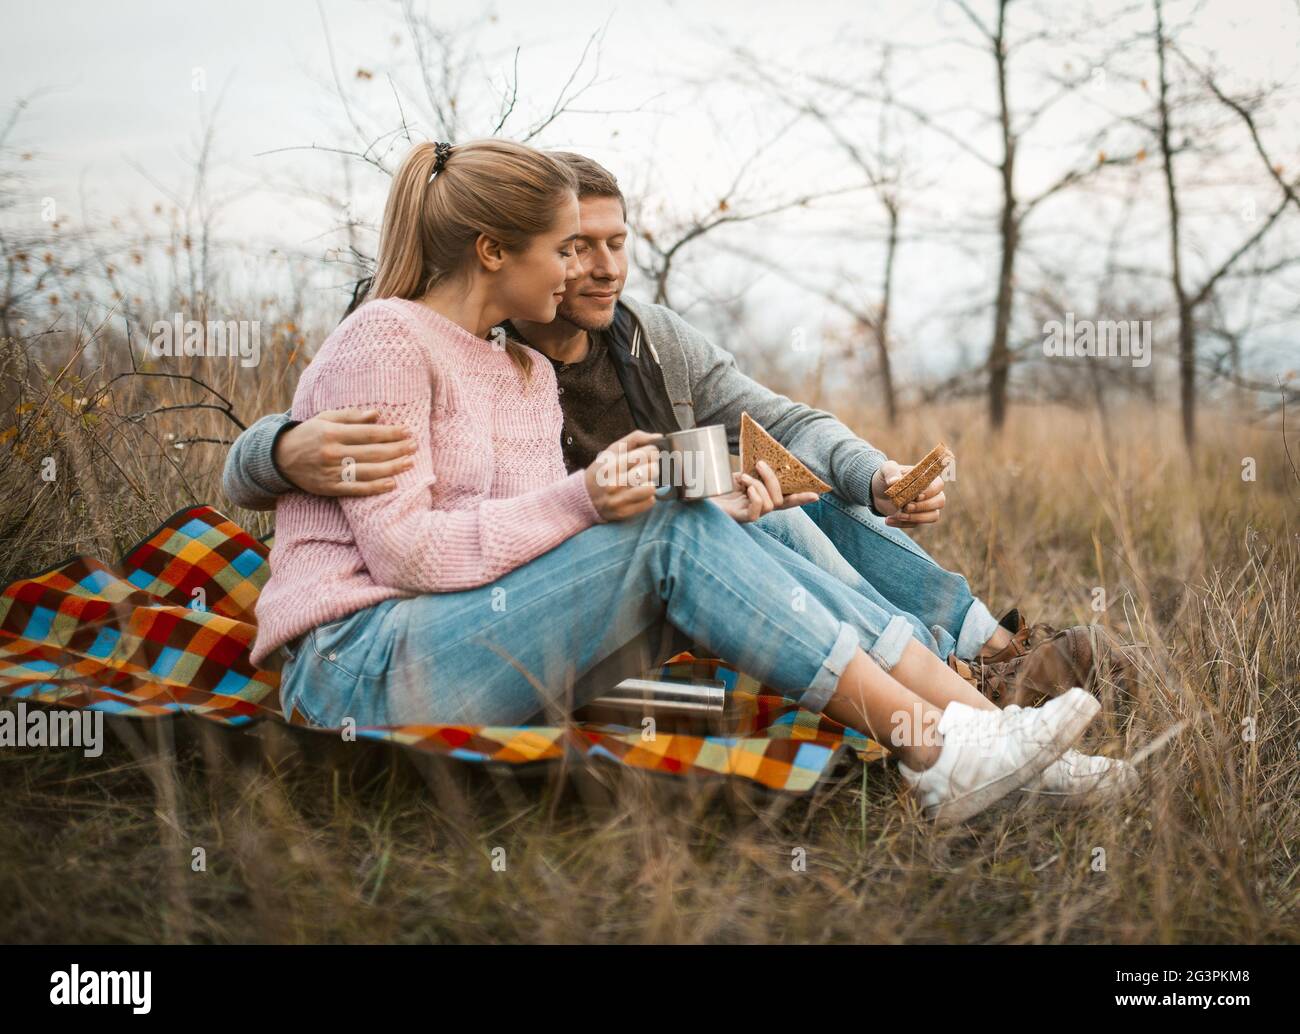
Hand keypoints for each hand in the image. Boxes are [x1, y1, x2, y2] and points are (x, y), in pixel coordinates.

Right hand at [273, 409, 415, 496]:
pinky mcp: (329, 488)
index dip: (390, 433)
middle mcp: (332, 453)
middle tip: (414, 446)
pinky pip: (356, 489)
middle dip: (396, 449)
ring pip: (367, 472)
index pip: (368, 433)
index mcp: (332, 433)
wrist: (280, 458)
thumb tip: (376, 415)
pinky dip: (375, 487)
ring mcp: (331, 473)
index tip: (407, 431)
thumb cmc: (309, 434)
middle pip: (372, 453)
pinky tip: (392, 483)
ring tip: (409, 463)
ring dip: (391, 468)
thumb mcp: (326, 419)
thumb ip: (351, 417)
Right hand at [584, 429, 661, 520]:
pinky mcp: (624, 512)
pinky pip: (649, 502)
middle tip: (645, 468)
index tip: (647, 455)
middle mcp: (615, 483)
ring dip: (650, 483)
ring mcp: (619, 499)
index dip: (651, 452)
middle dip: (652, 467)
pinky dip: (648, 497)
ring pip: (651, 487)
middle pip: (652, 470)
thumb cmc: (603, 470)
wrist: (585, 497)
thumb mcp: (612, 450)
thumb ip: (635, 439)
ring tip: (642, 481)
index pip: (646, 453)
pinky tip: (639, 493)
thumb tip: (659, 437)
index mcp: (612, 464)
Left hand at [710, 459, 818, 523]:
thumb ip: (750, 471)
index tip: (817, 494)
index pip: (784, 500)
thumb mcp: (733, 475)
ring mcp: (747, 515)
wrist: (689, 495)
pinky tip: (745, 489)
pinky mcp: (737, 519)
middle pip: (779, 500)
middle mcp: (755, 509)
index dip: (800, 498)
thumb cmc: (711, 486)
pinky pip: (756, 514)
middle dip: (774, 480)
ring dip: (760, 486)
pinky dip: (755, 497)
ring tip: (744, 477)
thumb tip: (762, 459)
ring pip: (770, 505)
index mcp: (757, 498)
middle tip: (760, 464)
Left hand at [871, 458, 946, 527]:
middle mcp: (931, 493)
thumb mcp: (885, 470)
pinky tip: (888, 519)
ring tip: (898, 515)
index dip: (929, 492)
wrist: (877, 493)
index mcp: (927, 478)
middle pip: (940, 501)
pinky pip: (916, 524)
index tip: (916, 496)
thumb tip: (893, 481)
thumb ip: (890, 471)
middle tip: (906, 507)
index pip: (938, 485)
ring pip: (933, 516)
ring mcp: (926, 507)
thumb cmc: (886, 478)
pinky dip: (902, 523)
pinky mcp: (917, 518)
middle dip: (923, 506)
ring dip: (916, 517)